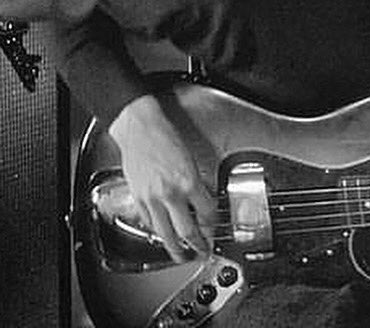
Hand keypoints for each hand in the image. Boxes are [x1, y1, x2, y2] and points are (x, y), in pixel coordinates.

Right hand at [108, 94, 214, 261]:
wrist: (140, 129)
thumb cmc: (165, 138)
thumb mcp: (190, 160)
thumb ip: (196, 183)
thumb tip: (203, 201)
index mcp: (188, 181)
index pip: (207, 213)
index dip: (213, 226)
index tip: (215, 231)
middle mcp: (170, 193)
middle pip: (187, 230)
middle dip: (198, 246)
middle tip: (203, 253)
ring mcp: (152, 198)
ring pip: (165, 233)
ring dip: (175, 249)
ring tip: (181, 256)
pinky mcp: (138, 198)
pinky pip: (149, 222)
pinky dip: (157, 232)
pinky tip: (163, 235)